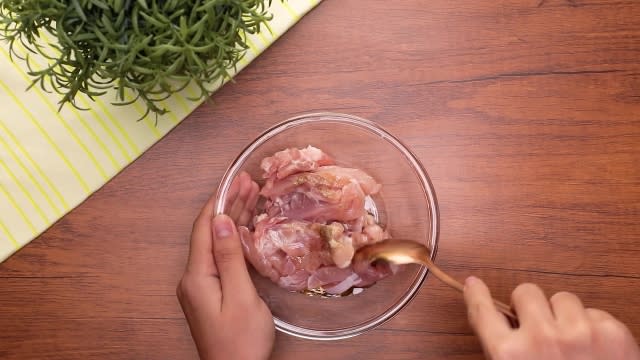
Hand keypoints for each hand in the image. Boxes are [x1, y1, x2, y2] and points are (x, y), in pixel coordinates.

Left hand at [177, 172, 272, 359]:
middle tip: (249, 182)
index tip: (237, 179)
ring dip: (232, 219)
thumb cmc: (241, 341)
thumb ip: (230, 257)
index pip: (204, 228)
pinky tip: (245, 227)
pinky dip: (233, 238)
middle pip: (209, 232)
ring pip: (215, 243)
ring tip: (250, 195)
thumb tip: (220, 221)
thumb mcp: (240, 296)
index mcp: (197, 276)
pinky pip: (219, 257)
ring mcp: (200, 286)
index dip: (220, 200)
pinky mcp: (210, 292)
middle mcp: (193, 278)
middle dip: (228, 205)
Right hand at [464, 277, 639, 358]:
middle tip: (539, 326)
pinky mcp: (611, 333)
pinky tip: (595, 350)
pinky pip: (595, 313)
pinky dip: (594, 328)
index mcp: (510, 355)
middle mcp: (541, 339)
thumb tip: (502, 322)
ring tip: (572, 344)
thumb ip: (506, 352)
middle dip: (532, 307)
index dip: (477, 296)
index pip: (483, 312)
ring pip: (563, 298)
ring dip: (564, 316)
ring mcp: (579, 333)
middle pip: (526, 292)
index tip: (474, 285)